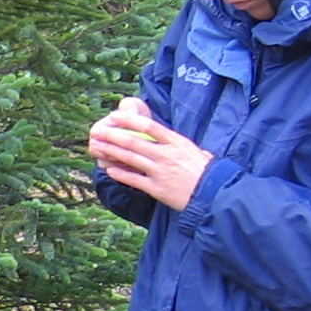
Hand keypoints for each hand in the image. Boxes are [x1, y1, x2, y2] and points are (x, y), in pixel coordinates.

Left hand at [89, 96, 212, 212]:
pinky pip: (134, 180)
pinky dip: (120, 174)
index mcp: (177, 142)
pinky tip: (108, 169)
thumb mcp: (197, 151)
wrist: (214, 194)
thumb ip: (180, 144)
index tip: (115, 116)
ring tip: (97, 146)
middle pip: (134, 142)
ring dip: (111, 152)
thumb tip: (170, 138)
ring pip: (130, 159)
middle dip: (113, 135)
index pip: (150, 126)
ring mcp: (160, 172)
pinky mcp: (157, 189)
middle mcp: (166, 155)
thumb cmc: (208, 172)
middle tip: (97, 131)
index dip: (129, 120)